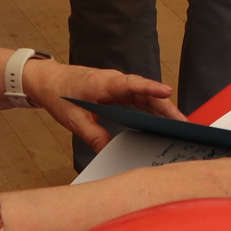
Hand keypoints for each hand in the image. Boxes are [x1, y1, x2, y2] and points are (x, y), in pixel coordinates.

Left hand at [24, 58, 182, 150]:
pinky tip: (160, 121)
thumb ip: (92, 134)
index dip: (150, 88)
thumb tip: (108, 150)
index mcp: (104, 83)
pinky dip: (150, 108)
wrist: (48, 80)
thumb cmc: (59, 94)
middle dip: (165, 106)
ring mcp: (117, 86)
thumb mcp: (73, 119)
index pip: (132, 84)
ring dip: (161, 108)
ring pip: (144, 96)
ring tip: (179, 124)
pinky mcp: (117, 92)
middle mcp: (115, 81)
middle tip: (183, 122)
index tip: (167, 92)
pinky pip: (138, 99)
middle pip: (145, 92)